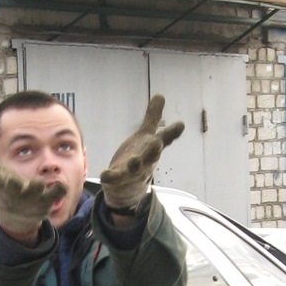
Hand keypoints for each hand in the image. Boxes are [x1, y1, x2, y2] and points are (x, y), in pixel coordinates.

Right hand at [0, 133, 64, 237]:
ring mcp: (31, 198)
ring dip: (37, 188)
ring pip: (36, 192)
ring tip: (39, 181)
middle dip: (13, 186)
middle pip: (13, 189)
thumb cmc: (2, 187)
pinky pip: (57, 193)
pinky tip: (60, 182)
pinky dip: (60, 188)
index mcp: (0, 184)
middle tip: (14, 182)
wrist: (17, 216)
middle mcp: (15, 192)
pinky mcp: (47, 200)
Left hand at [96, 95, 183, 211]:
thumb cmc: (139, 158)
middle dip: (154, 150)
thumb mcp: (146, 137)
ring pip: (135, 169)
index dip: (172, 133)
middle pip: (151, 155)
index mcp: (152, 149)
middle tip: (157, 142)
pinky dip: (110, 177)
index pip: (164, 140)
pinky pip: (114, 179)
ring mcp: (132, 172)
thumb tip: (160, 95)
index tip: (180, 125)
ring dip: (135, 164)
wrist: (127, 190)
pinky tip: (105, 174)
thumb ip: (153, 118)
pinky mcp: (118, 180)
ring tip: (133, 160)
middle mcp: (145, 161)